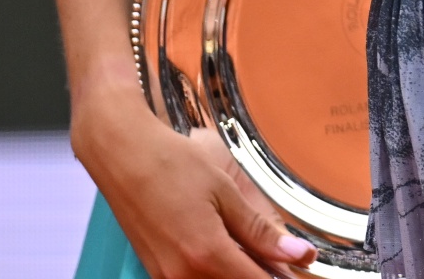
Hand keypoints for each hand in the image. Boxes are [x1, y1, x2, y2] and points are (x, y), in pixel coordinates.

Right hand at [72, 96, 313, 278]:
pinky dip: (215, 272)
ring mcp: (164, 276)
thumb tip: (299, 255)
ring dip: (237, 273)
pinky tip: (228, 251)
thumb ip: (260, 231)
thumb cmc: (174, 166)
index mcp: (206, 254)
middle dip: (262, 274)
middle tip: (283, 257)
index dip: (283, 277)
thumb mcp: (226, 193)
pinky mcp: (154, 270)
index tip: (300, 268)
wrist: (123, 157)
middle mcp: (182, 275)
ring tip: (258, 251)